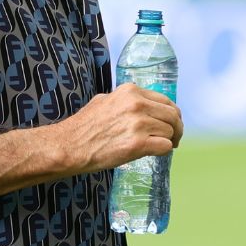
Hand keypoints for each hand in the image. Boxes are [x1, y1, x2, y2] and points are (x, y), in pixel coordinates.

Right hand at [54, 82, 183, 173]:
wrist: (70, 146)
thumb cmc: (84, 126)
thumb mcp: (104, 100)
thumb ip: (125, 100)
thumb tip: (141, 104)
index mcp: (130, 91)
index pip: (165, 100)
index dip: (171, 114)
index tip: (171, 124)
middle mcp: (137, 104)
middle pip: (172, 115)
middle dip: (176, 128)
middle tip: (174, 139)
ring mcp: (138, 124)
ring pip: (170, 132)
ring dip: (169, 141)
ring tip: (162, 147)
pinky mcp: (138, 144)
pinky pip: (165, 146)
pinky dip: (164, 151)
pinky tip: (156, 153)